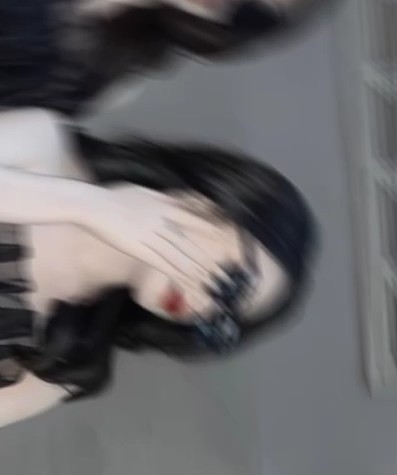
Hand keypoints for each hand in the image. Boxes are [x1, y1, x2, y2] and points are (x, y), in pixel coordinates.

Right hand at [80, 184, 220, 295]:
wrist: (93, 204)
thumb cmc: (113, 197)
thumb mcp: (142, 192)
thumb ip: (160, 197)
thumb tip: (173, 198)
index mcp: (163, 205)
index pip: (194, 217)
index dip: (211, 228)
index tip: (225, 236)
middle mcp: (162, 221)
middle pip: (191, 240)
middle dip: (209, 254)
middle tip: (226, 265)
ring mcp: (152, 236)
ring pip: (181, 255)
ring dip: (198, 269)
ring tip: (213, 279)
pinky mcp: (141, 250)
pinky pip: (165, 265)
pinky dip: (179, 275)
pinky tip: (190, 283)